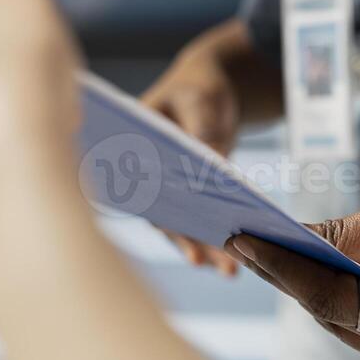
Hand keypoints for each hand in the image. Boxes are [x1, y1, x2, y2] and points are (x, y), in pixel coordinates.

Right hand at [141, 23, 245, 274]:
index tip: (175, 232)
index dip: (156, 209)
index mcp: (130, 145)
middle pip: (160, 211)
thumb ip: (201, 126)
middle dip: (183, 239)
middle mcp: (141, 173)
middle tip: (203, 262)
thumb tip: (209, 160)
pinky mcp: (185, 195)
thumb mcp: (199, 99)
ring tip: (227, 272)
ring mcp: (163, 187)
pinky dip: (212, 239)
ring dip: (202, 247)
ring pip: (180, 223)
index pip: (139, 182)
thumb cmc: (197, 87)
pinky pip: (197, 221)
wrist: (211, 90)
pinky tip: (229, 262)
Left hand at [225, 189, 359, 359]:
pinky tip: (335, 287)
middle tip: (253, 242)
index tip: (243, 241)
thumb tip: (294, 239)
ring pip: (347, 335)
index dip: (284, 270)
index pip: (334, 298)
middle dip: (295, 279)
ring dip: (320, 299)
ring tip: (284, 260)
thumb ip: (354, 231)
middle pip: (334, 318)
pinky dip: (350, 316)